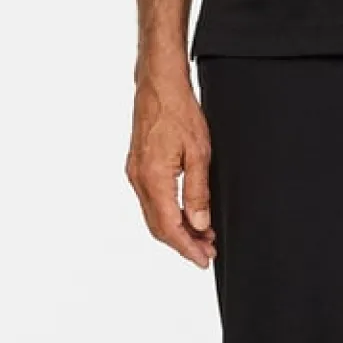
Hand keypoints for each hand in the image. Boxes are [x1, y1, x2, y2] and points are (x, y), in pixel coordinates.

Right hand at [125, 61, 217, 267]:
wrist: (159, 84)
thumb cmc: (179, 110)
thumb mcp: (198, 152)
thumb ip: (198, 191)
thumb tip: (199, 223)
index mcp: (153, 179)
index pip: (169, 227)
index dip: (187, 247)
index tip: (203, 259)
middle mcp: (139, 180)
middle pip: (159, 226)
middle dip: (183, 242)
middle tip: (207, 250)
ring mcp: (135, 173)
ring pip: (154, 214)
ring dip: (176, 228)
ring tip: (202, 234)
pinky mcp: (137, 165)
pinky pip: (151, 200)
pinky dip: (168, 212)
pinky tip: (185, 211)